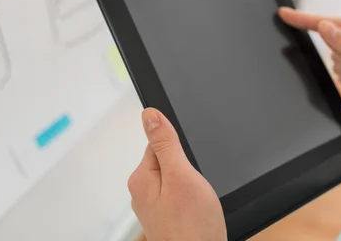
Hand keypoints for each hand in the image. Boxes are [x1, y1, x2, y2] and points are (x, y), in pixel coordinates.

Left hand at [128, 108, 225, 240]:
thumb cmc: (192, 227)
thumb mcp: (181, 175)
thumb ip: (165, 143)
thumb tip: (149, 114)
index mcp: (141, 177)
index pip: (159, 143)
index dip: (181, 149)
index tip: (191, 164)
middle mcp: (143, 191)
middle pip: (170, 160)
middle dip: (188, 168)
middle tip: (197, 188)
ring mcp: (155, 206)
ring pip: (178, 178)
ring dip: (193, 185)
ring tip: (198, 203)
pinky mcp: (167, 216)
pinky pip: (181, 195)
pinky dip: (193, 199)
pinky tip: (198, 211)